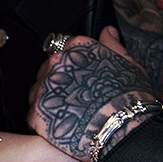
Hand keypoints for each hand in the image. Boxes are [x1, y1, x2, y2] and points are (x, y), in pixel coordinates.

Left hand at [28, 27, 160, 161]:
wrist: (123, 128)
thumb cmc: (129, 98)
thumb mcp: (128, 64)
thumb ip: (113, 45)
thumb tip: (108, 32)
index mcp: (78, 48)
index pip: (64, 48)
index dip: (73, 65)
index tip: (79, 76)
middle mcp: (58, 63)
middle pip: (48, 70)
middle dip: (59, 82)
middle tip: (78, 98)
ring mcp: (45, 87)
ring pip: (38, 92)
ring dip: (50, 101)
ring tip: (71, 114)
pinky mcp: (37, 113)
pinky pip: (34, 116)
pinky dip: (45, 123)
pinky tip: (64, 127)